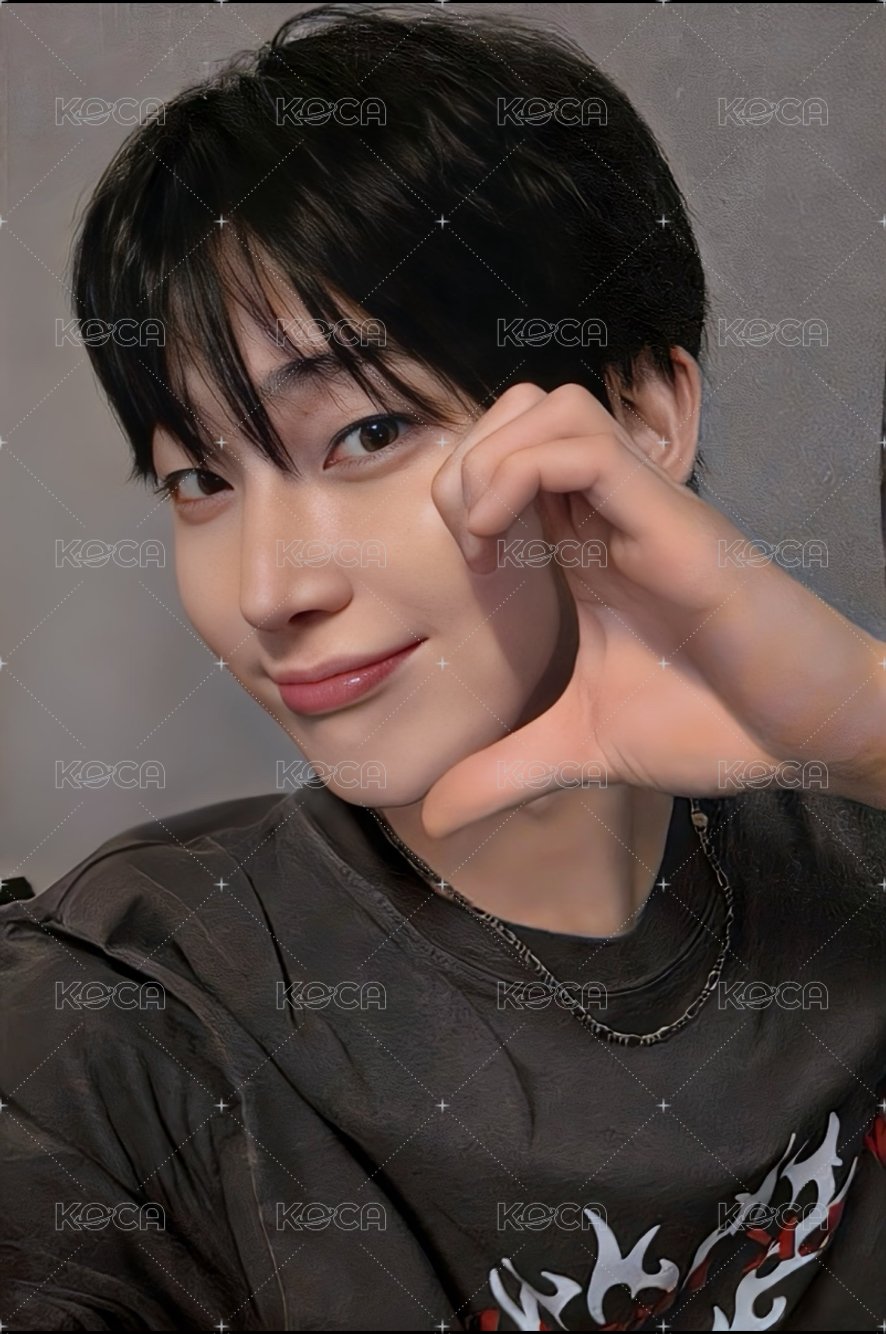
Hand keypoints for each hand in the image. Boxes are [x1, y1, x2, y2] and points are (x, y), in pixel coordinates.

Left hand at [421, 383, 885, 835]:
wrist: (807, 737)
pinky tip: (504, 543)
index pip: (510, 460)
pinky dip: (523, 475)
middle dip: (468, 460)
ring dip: (494, 459)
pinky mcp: (672, 523)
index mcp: (586, 547)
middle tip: (467, 543)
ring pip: (554, 409)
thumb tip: (435, 819)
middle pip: (525, 411)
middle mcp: (610, 514)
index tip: (463, 569)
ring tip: (484, 540)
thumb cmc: (713, 724)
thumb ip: (506, 771)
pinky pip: (588, 452)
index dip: (463, 492)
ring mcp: (642, 510)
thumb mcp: (582, 748)